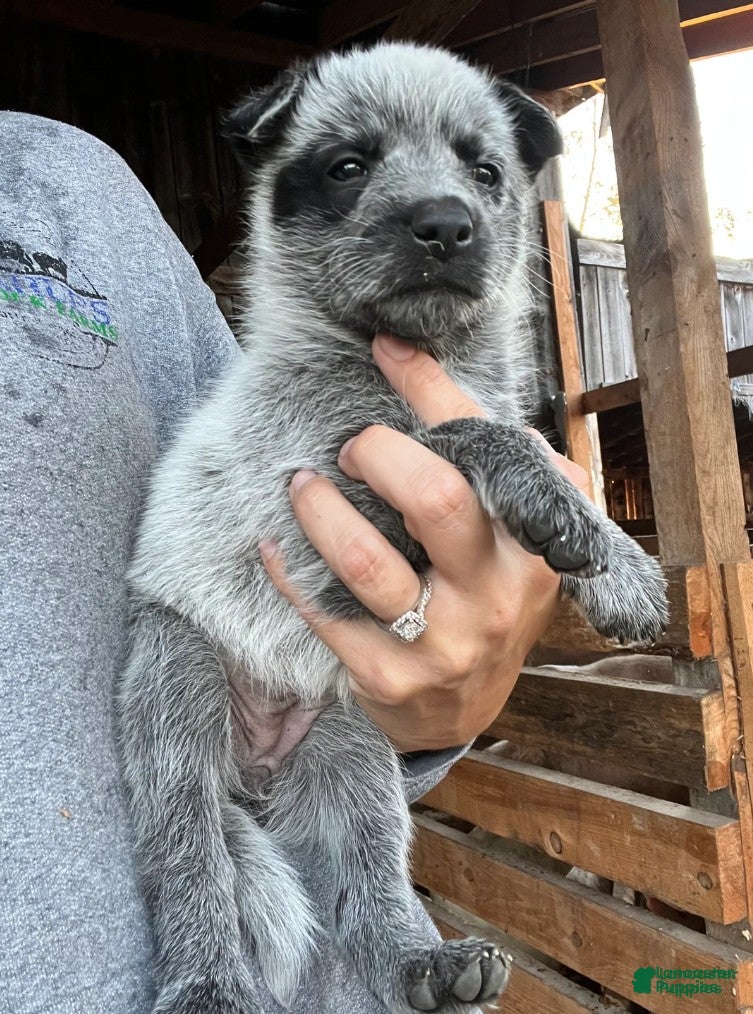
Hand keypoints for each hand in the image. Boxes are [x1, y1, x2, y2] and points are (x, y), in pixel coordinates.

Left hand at [261, 333, 588, 750]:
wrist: (465, 707)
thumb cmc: (485, 600)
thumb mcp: (508, 536)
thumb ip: (488, 462)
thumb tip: (417, 363)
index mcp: (534, 546)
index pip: (488, 449)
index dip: (431, 390)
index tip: (386, 348)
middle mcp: (496, 594)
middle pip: (435, 498)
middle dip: (378, 454)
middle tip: (352, 451)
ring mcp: (442, 642)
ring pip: (364, 559)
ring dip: (318, 508)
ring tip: (302, 485)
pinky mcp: (388, 677)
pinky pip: (322, 609)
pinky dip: (288, 568)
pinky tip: (274, 545)